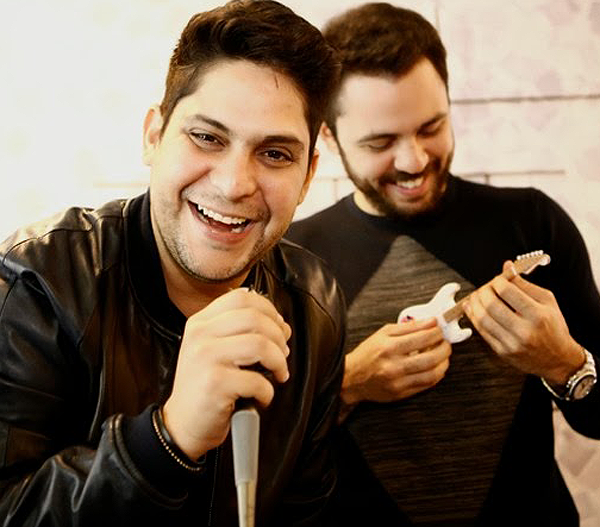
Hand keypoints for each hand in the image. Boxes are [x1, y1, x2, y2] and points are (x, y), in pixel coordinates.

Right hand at [163, 288, 290, 460]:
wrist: (182, 424)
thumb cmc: (205, 386)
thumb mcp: (214, 349)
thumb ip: (242, 331)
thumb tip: (282, 326)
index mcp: (200, 322)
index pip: (241, 297)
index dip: (269, 310)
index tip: (279, 328)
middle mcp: (200, 335)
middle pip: (255, 318)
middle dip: (279, 337)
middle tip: (282, 355)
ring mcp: (205, 358)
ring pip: (260, 344)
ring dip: (278, 362)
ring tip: (277, 374)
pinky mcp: (215, 384)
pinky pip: (258, 380)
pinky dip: (268, 391)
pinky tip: (261, 397)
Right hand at [341, 318, 450, 410]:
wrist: (351, 378)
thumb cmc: (366, 354)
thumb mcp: (383, 333)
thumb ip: (408, 326)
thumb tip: (431, 322)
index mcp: (388, 347)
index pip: (422, 338)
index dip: (437, 332)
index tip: (440, 329)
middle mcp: (393, 365)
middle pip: (431, 357)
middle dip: (444, 348)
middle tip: (445, 342)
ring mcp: (398, 382)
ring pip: (432, 373)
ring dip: (444, 363)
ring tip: (443, 355)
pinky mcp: (401, 393)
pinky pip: (426, 385)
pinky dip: (436, 375)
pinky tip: (436, 367)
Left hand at [463, 261, 583, 384]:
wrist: (558, 359)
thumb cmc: (553, 328)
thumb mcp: (547, 301)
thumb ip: (525, 284)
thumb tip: (508, 266)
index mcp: (538, 315)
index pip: (507, 291)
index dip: (497, 281)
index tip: (497, 279)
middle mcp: (524, 331)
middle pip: (491, 305)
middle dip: (483, 291)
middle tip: (485, 287)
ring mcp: (511, 343)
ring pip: (482, 319)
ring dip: (474, 304)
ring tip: (476, 296)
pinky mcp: (502, 352)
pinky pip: (482, 332)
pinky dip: (474, 317)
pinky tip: (473, 309)